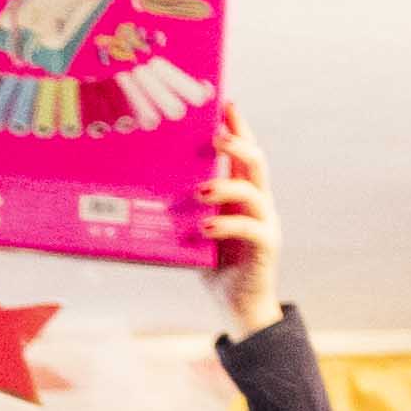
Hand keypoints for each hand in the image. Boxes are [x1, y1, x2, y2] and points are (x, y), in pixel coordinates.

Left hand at [198, 102, 280, 338]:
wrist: (239, 306)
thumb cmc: (214, 263)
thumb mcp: (196, 224)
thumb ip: (186, 203)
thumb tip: (144, 179)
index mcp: (242, 194)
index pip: (245, 152)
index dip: (239, 127)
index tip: (226, 104)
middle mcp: (258, 204)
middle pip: (256, 162)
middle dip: (237, 144)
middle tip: (214, 138)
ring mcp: (265, 224)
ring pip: (255, 191)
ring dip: (227, 186)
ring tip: (201, 191)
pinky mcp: (266, 247)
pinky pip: (251, 228)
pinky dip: (226, 224)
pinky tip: (205, 226)